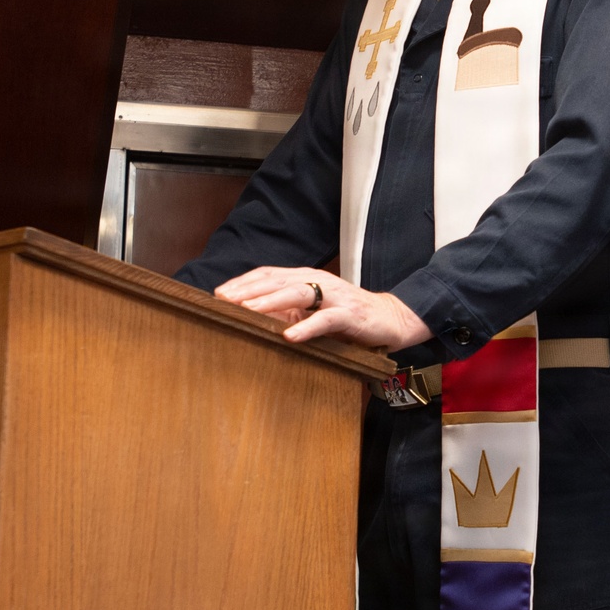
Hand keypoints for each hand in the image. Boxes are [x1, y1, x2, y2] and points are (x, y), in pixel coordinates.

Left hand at [213, 266, 431, 349]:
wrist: (390, 319)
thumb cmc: (346, 317)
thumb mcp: (311, 312)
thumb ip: (286, 311)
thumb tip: (249, 317)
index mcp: (305, 278)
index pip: (268, 274)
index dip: (243, 282)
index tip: (219, 292)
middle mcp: (317, 281)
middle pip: (277, 280)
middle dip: (249, 289)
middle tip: (223, 299)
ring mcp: (334, 296)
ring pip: (297, 293)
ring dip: (270, 301)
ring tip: (247, 309)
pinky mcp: (349, 314)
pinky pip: (325, 319)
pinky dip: (306, 327)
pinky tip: (289, 336)